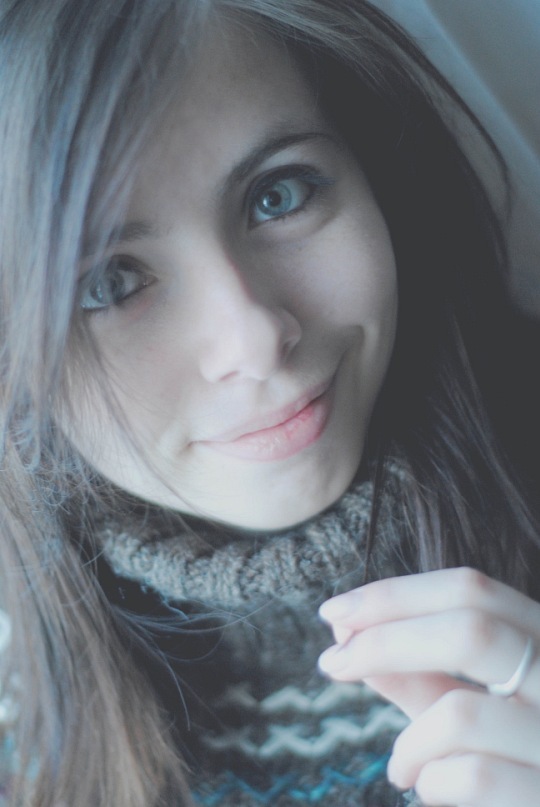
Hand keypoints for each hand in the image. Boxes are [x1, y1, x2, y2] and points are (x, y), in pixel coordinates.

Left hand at [318, 567, 539, 805]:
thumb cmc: (506, 761)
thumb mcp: (462, 707)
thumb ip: (413, 672)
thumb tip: (344, 630)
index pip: (473, 591)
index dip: (395, 595)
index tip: (336, 612)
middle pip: (472, 630)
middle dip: (385, 641)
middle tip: (333, 663)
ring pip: (462, 715)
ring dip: (409, 744)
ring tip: (400, 768)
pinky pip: (473, 777)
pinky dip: (431, 782)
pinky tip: (428, 791)